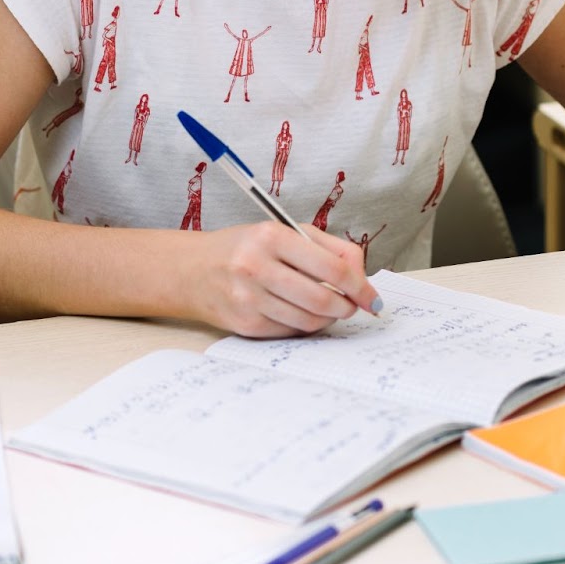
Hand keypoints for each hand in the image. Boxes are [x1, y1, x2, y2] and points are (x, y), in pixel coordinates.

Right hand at [180, 222, 380, 337]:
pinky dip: (304, 325)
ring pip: (309, 321)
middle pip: (324, 300)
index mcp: (272, 237)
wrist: (192, 270)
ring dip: (328, 319)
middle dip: (347, 307)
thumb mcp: (285, 232)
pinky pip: (290, 331)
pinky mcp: (244, 324)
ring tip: (328, 308)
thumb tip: (362, 277)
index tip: (372, 298)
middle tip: (352, 306)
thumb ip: (330, 248)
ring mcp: (248, 299)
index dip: (360, 287)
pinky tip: (300, 312)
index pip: (334, 269)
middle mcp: (257, 267)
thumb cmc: (246, 248)